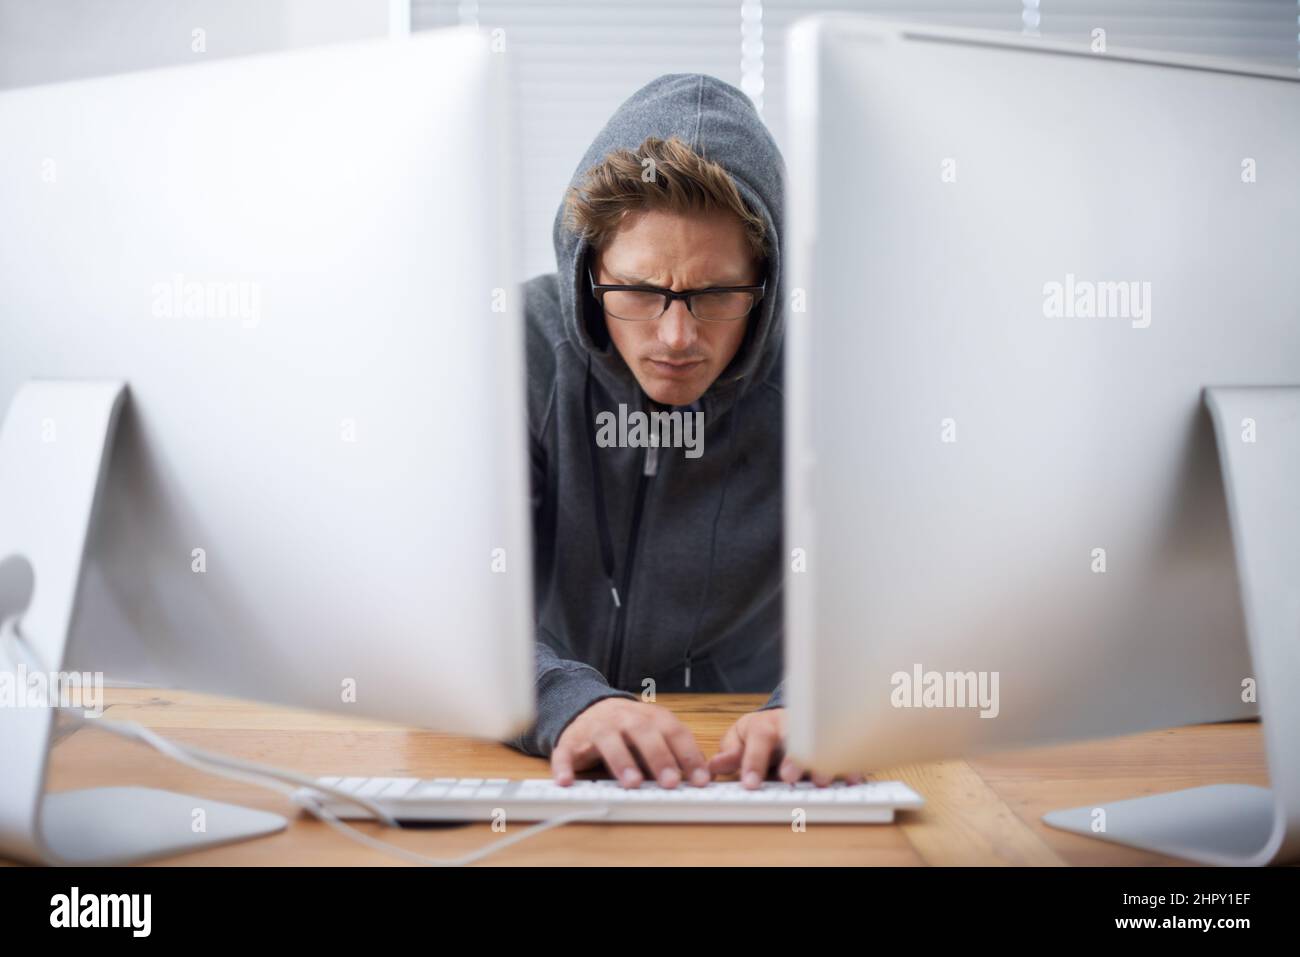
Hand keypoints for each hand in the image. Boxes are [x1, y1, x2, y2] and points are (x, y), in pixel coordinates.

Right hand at [551, 697, 711, 788]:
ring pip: (607, 739)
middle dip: (658, 756)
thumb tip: (704, 775)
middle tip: (670, 782)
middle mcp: (623, 719)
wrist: (588, 708)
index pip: (673, 732)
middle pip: (642, 732)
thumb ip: (675, 751)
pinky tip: (567, 782)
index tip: (700, 779)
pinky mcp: (570, 742)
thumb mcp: (655, 733)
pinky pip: (565, 753)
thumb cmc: (628, 729)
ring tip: (632, 783)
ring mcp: (595, 728)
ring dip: (620, 761)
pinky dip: (564, 767)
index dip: (688, 755)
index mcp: (649, 717)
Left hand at [707, 707, 866, 788]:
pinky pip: (844, 750)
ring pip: (822, 742)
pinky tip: (853, 779)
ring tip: (823, 782)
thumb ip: (730, 753)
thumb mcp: (739, 739)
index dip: (755, 760)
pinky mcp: (832, 744)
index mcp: (766, 726)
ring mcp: (814, 734)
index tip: (750, 784)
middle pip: (797, 736)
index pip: (761, 739)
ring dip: (823, 762)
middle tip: (790, 779)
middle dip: (794, 757)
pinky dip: (849, 764)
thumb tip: (713, 766)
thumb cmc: (760, 733)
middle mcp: (793, 727)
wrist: (785, 719)